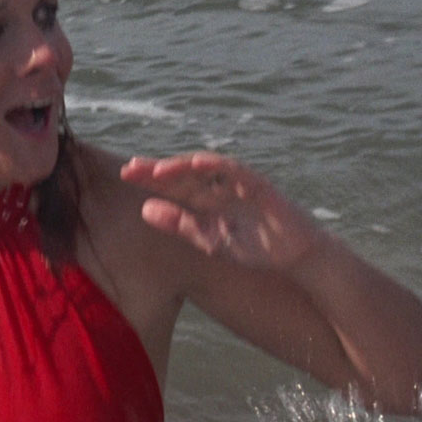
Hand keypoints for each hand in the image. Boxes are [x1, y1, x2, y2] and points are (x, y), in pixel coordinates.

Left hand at [120, 151, 320, 269]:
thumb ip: (179, 225)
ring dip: (181, 166)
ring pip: (206, 168)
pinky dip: (217, 165)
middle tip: (130, 168)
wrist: (296, 257)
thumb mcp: (209, 239)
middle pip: (184, 173)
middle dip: (158, 170)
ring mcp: (239, 183)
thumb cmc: (256, 246)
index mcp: (207, 199)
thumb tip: (144, 209)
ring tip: (157, 169)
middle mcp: (220, 186)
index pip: (174, 185)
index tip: (125, 175)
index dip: (151, 179)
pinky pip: (236, 170)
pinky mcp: (259, 185)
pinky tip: (197, 163)